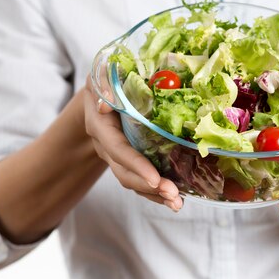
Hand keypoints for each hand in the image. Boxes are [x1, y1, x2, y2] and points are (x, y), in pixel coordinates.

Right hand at [82, 76, 182, 210]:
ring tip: (177, 203)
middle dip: (148, 186)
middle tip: (173, 195)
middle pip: (125, 173)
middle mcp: (107, 147)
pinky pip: (142, 180)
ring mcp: (118, 156)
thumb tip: (106, 102)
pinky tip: (176, 199)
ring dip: (155, 195)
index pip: (118, 150)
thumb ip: (103, 84)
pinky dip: (158, 192)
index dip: (135, 165)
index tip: (154, 178)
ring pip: (134, 181)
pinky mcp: (132, 160)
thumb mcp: (100, 75)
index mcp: (100, 126)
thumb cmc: (104, 81)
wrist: (100, 95)